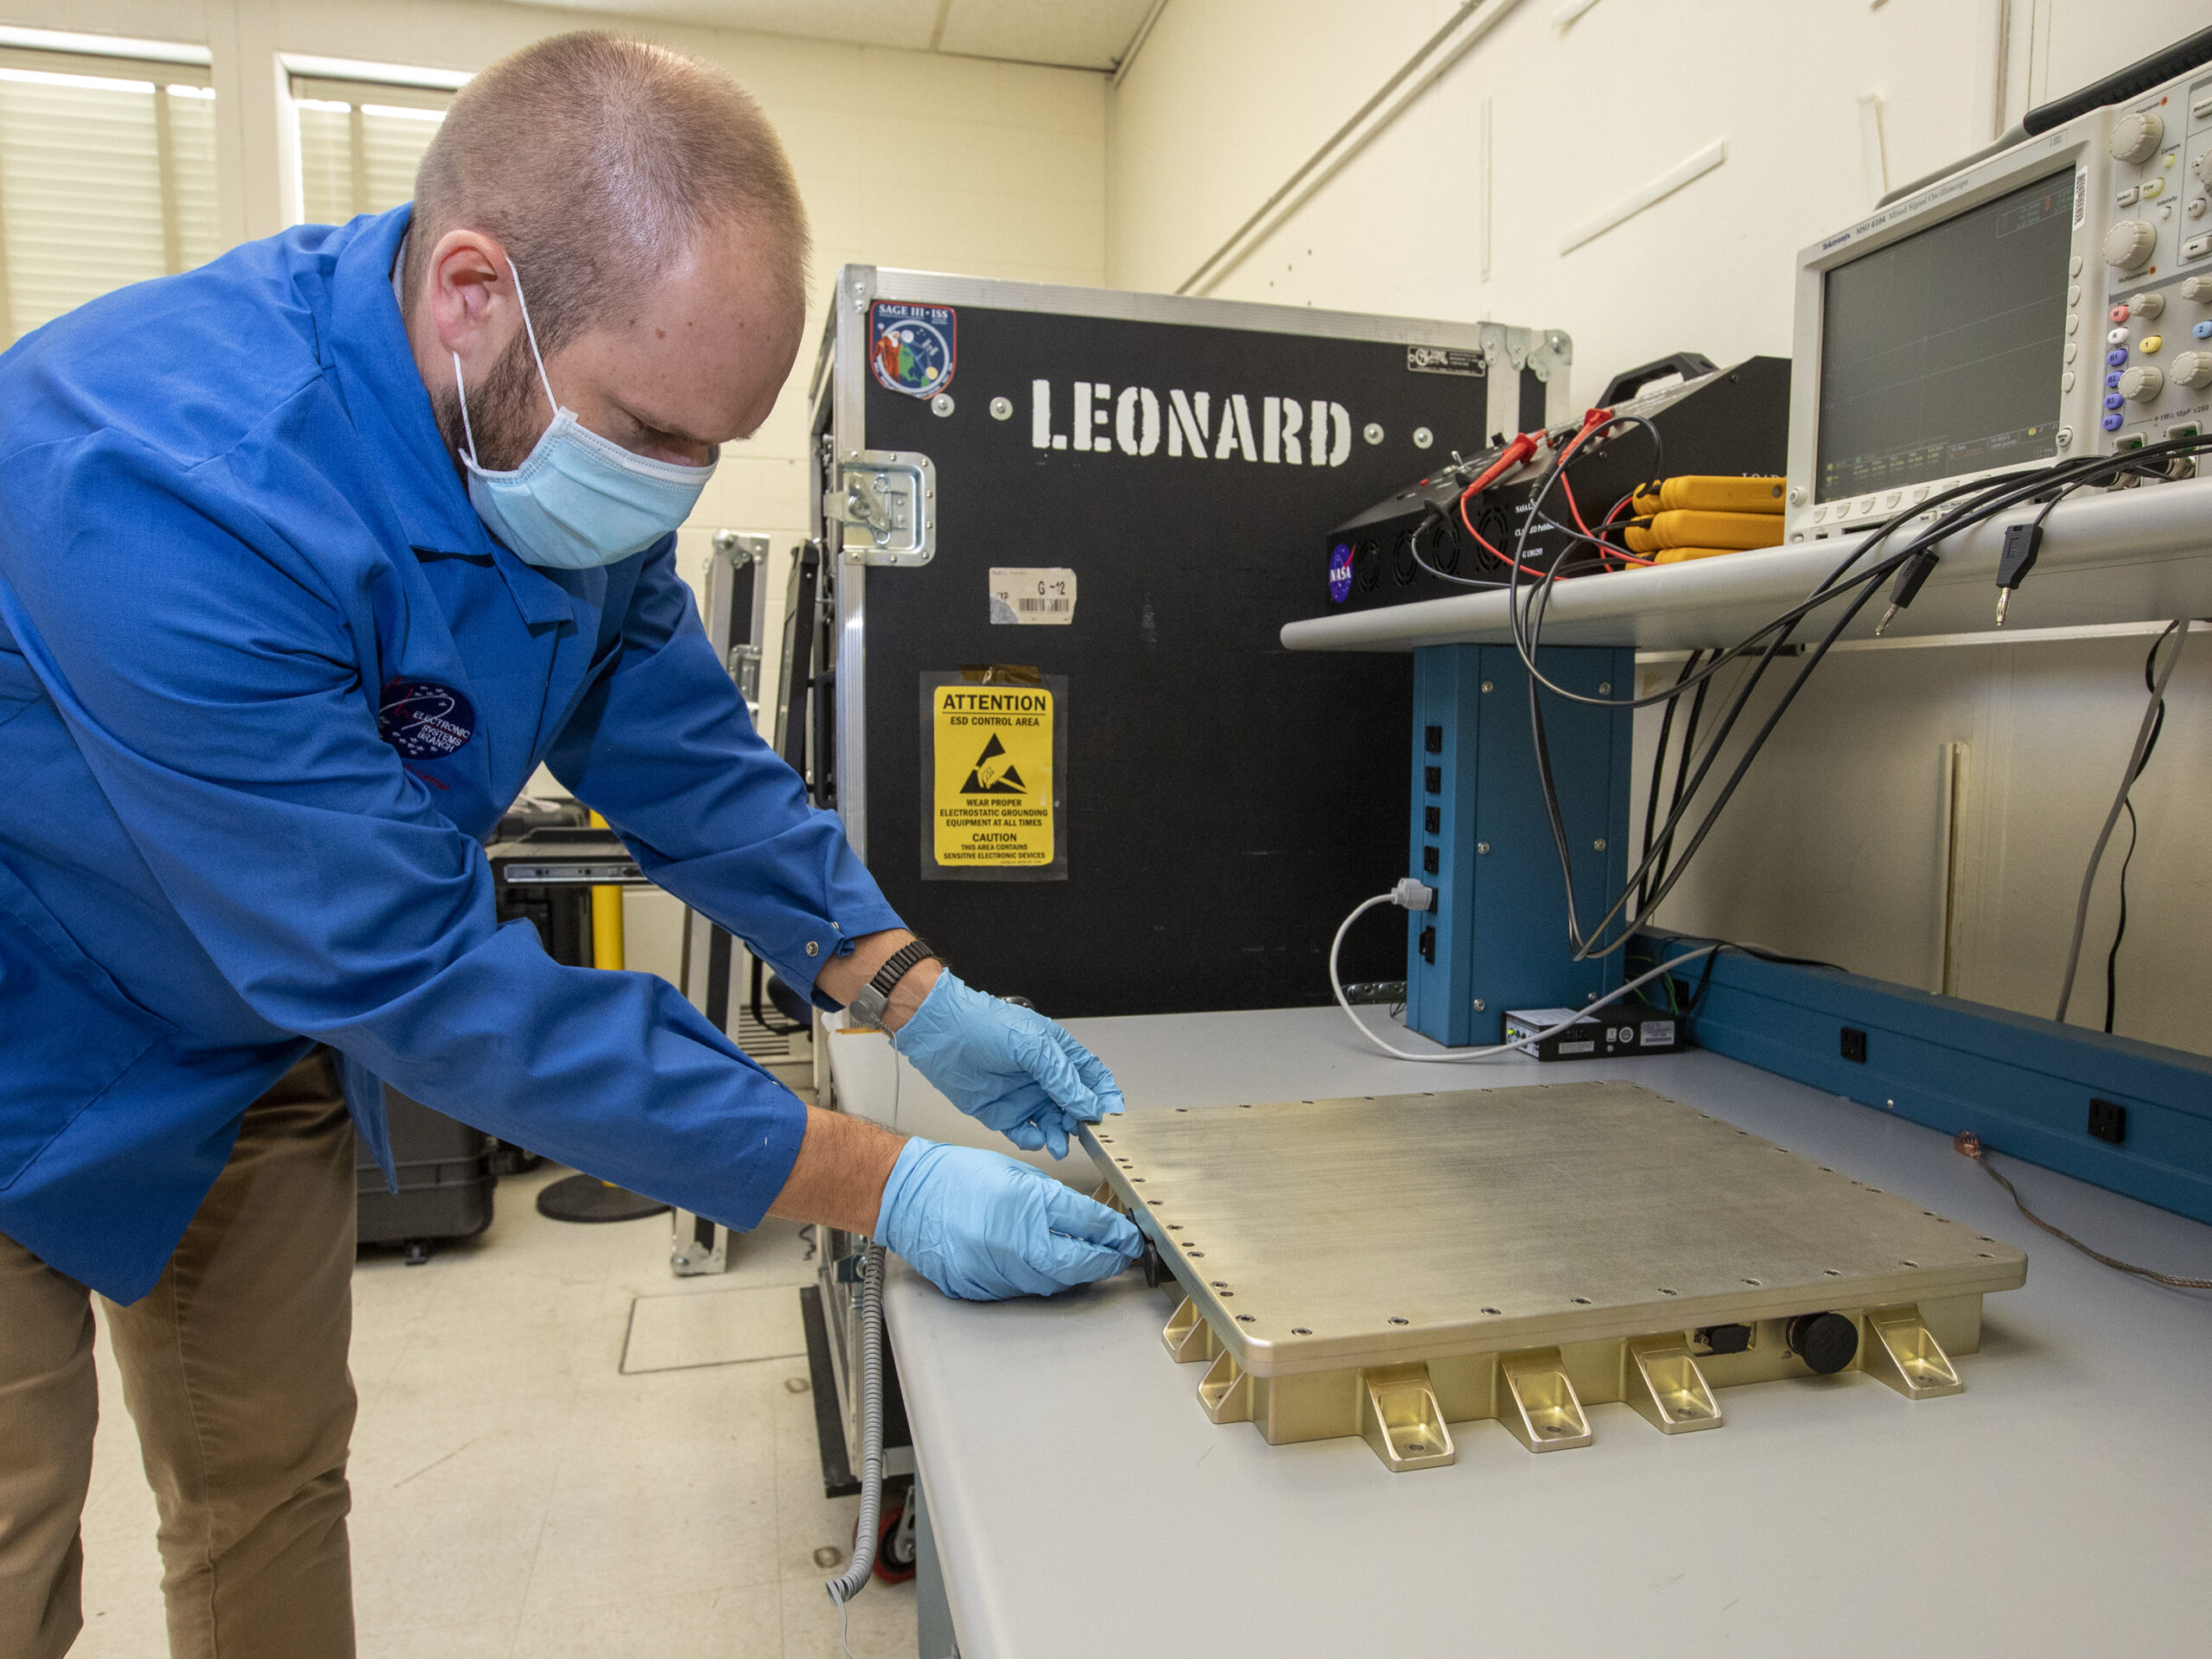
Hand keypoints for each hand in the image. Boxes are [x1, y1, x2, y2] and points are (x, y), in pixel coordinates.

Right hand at [874, 1138, 1141, 1300]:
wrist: (906, 1196)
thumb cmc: (955, 1177)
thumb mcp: (1016, 1173)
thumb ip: (1054, 1200)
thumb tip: (1090, 1221)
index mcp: (1023, 1203)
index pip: (1087, 1224)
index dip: (1116, 1232)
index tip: (1130, 1236)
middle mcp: (1010, 1241)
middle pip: (1077, 1263)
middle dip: (1107, 1260)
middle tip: (1122, 1255)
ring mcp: (993, 1270)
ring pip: (1053, 1284)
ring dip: (1077, 1274)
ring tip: (1091, 1262)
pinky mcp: (978, 1288)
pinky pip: (1022, 1290)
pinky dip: (1041, 1281)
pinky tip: (1048, 1269)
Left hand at [891, 970, 1122, 1158]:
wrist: (942, 1034)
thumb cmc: (987, 1026)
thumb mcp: (1034, 1046)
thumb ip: (1063, 1078)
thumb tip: (1089, 1106)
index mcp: (1058, 1055)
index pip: (1093, 1079)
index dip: (1105, 1097)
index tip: (1112, 1117)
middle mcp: (1045, 1079)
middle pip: (1076, 1108)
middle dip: (1082, 1123)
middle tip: (1081, 1133)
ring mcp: (1025, 1098)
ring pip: (1053, 1125)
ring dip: (1059, 1137)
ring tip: (1058, 1145)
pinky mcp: (1004, 1115)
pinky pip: (1025, 1134)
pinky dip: (1033, 1140)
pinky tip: (1035, 1139)